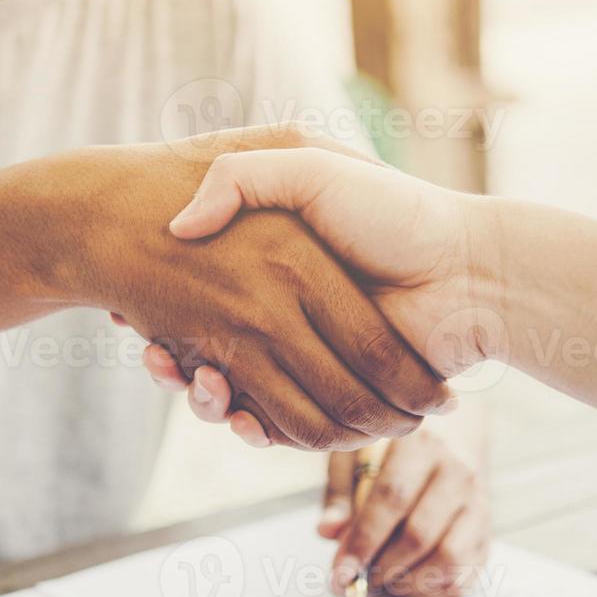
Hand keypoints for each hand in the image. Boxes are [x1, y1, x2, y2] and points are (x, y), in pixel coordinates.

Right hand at [75, 131, 452, 450]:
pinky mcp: (336, 402)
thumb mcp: (308, 167)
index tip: (129, 312)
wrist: (467, 268)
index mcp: (281, 275)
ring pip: (237, 398)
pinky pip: (281, 426)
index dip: (167, 315)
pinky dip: (255, 429)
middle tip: (156, 358)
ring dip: (209, 401)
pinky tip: (239, 416)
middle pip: (214, 355)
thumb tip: (184, 223)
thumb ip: (244, 178)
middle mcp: (290, 321)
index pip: (205, 305)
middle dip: (180, 365)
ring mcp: (311, 363)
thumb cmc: (392, 211)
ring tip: (197, 382)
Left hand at [323, 428, 490, 596]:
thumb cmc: (390, 454)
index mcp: (421, 445)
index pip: (391, 498)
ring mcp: (478, 505)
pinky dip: (430, 594)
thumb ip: (339, 495)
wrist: (450, 441)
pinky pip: (463, 577)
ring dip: (408, 582)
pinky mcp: (486, 534)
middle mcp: (457, 473)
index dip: (363, 541)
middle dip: (382, 568)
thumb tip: (328, 531)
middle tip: (359, 581)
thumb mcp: (355, 458)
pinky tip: (405, 589)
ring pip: (447, 559)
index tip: (340, 574)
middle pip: (419, 534)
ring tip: (382, 582)